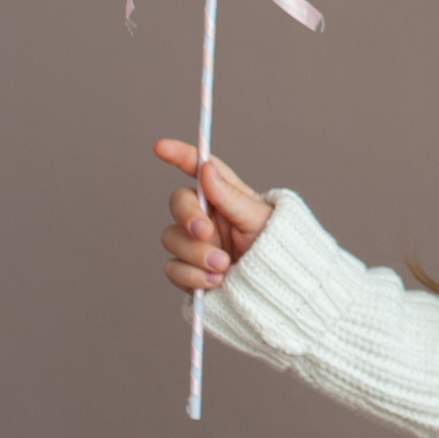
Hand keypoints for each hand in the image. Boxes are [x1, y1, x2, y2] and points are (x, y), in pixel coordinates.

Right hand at [156, 139, 273, 292]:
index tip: (161, 147)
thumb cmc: (276, 248)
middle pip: (178, 204)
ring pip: (172, 239)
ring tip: (225, 266)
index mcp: (224, 195)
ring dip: (196, 253)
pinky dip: (193, 277)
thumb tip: (206, 168)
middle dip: (188, 217)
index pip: (198, 169)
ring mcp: (194, 244)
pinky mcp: (188, 271)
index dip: (179, 155)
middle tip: (206, 232)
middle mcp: (205, 216)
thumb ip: (230, 196)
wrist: (277, 290)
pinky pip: (173, 269)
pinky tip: (217, 282)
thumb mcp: (258, 219)